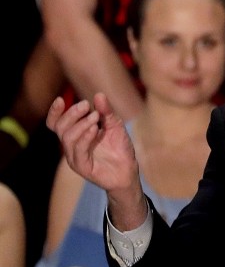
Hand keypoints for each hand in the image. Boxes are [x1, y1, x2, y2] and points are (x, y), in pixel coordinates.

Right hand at [46, 93, 147, 228]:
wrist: (129, 171)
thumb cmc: (120, 149)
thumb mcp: (115, 126)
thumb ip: (107, 112)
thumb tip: (99, 95)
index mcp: (74, 136)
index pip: (56, 123)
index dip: (55, 112)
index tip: (61, 99)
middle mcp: (71, 146)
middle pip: (60, 127)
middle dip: (72, 113)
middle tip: (87, 105)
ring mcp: (75, 157)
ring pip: (67, 138)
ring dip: (80, 124)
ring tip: (96, 117)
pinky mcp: (82, 167)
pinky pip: (78, 150)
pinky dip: (85, 137)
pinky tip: (95, 129)